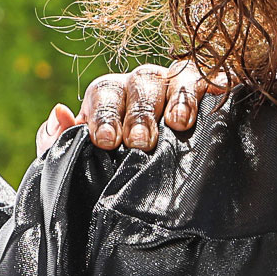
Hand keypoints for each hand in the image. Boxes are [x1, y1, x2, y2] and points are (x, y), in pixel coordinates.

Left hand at [35, 59, 225, 157]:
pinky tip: (216, 104)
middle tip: (139, 142)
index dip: (104, 115)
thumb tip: (60, 113)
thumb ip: (59, 142)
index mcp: (112, 97)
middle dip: (140, 112)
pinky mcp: (215, 90)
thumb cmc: (117, 169)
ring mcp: (182, 85)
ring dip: (178, 98)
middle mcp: (147, 85)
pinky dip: (216, 89)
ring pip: (179, 78)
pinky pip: (217, 82)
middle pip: (142, 83)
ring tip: (177, 124)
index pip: (105, 93)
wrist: (165, 196)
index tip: (105, 141)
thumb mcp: (83, 159)